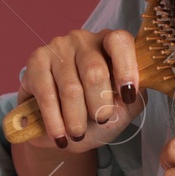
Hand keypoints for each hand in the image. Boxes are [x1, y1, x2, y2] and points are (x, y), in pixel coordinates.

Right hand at [18, 29, 147, 151]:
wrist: (64, 128)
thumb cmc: (97, 111)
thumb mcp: (123, 107)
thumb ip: (136, 96)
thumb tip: (138, 88)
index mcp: (110, 43)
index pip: (119, 42)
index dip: (126, 69)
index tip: (128, 97)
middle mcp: (84, 40)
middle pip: (94, 71)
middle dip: (99, 106)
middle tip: (100, 121)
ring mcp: (58, 47)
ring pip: (70, 88)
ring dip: (76, 119)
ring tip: (78, 134)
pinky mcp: (37, 61)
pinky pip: (47, 96)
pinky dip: (55, 121)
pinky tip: (60, 135)